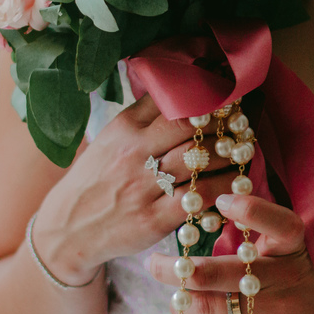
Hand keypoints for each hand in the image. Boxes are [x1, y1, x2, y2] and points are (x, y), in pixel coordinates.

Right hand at [30, 94, 238, 283]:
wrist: (69, 228)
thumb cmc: (97, 178)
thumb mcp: (111, 139)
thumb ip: (145, 114)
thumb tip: (183, 85)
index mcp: (124, 128)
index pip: (173, 102)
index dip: (206, 98)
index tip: (228, 97)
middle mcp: (134, 154)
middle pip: (190, 128)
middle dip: (223, 124)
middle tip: (242, 124)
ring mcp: (143, 187)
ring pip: (198, 161)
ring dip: (229, 154)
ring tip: (245, 150)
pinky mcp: (154, 218)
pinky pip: (199, 198)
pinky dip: (224, 188)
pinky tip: (237, 183)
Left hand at [148, 193, 313, 313]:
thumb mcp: (312, 255)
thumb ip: (272, 242)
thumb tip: (222, 224)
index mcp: (302, 248)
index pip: (280, 222)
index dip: (252, 209)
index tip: (224, 198)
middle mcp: (290, 277)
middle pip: (226, 270)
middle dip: (182, 269)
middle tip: (156, 264)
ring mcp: (283, 312)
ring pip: (218, 306)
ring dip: (184, 304)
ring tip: (171, 298)